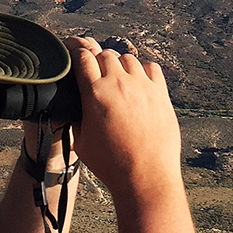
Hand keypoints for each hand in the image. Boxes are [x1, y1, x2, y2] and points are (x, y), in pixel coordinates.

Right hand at [65, 36, 182, 196]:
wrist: (145, 177)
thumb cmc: (111, 163)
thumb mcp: (81, 141)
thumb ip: (75, 116)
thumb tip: (72, 106)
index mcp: (95, 94)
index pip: (83, 57)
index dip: (77, 56)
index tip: (77, 61)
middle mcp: (119, 84)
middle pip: (105, 54)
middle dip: (98, 61)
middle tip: (98, 75)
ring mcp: (142, 86)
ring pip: (128, 58)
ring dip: (120, 65)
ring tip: (118, 80)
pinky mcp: (160, 93)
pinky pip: (151, 67)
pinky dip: (142, 70)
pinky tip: (139, 83)